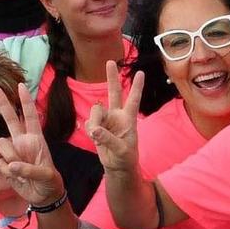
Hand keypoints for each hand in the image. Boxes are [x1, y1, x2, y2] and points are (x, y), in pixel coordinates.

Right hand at [0, 82, 65, 206]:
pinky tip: (17, 177)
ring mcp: (12, 152)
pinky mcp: (3, 164)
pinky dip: (7, 172)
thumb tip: (11, 165)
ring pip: (1, 145)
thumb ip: (29, 170)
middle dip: (2, 103)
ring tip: (23, 171)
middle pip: (9, 119)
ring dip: (10, 157)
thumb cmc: (49, 182)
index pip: (30, 116)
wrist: (42, 196)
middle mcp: (22, 141)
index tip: (21, 86)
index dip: (25, 102)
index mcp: (36, 139)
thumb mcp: (46, 176)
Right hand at [84, 59, 144, 176]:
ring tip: (98, 136)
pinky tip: (95, 138)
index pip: (134, 99)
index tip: (140, 72)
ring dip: (95, 122)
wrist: (116, 166)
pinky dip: (90, 130)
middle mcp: (117, 115)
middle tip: (111, 61)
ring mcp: (106, 119)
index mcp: (129, 119)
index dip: (137, 87)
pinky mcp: (97, 126)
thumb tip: (94, 129)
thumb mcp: (121, 150)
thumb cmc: (125, 158)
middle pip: (114, 92)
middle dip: (112, 77)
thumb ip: (107, 138)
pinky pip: (89, 122)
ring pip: (96, 110)